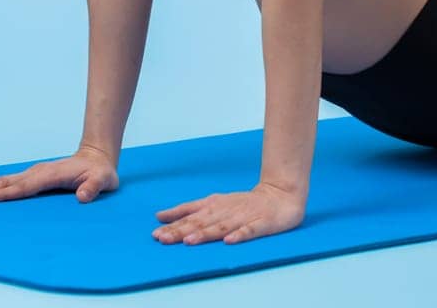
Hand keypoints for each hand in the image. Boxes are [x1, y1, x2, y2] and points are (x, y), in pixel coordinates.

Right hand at [0, 145, 119, 203]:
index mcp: (51, 175)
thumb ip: (94, 187)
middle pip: (8, 182)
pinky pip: (9, 181)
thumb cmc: (101, 173)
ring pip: (5, 180)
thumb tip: (83, 197)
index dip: (6, 193)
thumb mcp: (104, 180)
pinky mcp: (33, 177)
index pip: (25, 187)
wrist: (97, 159)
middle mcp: (39, 172)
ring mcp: (34, 173)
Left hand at [152, 181, 305, 245]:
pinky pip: (250, 230)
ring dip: (206, 234)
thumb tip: (160, 216)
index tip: (156, 233)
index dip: (174, 224)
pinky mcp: (262, 223)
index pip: (191, 215)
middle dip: (183, 230)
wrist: (280, 194)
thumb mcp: (214, 202)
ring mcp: (244, 217)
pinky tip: (229, 242)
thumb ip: (189, 210)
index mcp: (215, 205)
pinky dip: (240, 235)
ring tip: (190, 241)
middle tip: (164, 239)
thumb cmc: (243, 203)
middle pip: (202, 222)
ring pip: (222, 226)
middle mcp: (226, 210)